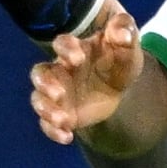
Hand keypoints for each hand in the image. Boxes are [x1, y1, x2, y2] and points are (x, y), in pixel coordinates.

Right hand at [31, 7, 142, 144]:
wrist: (118, 84)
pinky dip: (52, 131)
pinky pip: (47, 123)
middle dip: (45, 83)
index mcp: (75, 50)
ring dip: (45, 108)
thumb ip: (125, 31)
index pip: (62, 44)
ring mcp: (58, 93)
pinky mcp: (62, 112)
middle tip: (60, 93)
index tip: (78, 58)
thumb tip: (122, 33)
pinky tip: (66, 137)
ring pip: (39, 99)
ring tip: (61, 119)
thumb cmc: (118, 59)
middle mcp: (60, 71)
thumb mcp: (127, 45)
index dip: (66, 49)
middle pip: (41, 73)